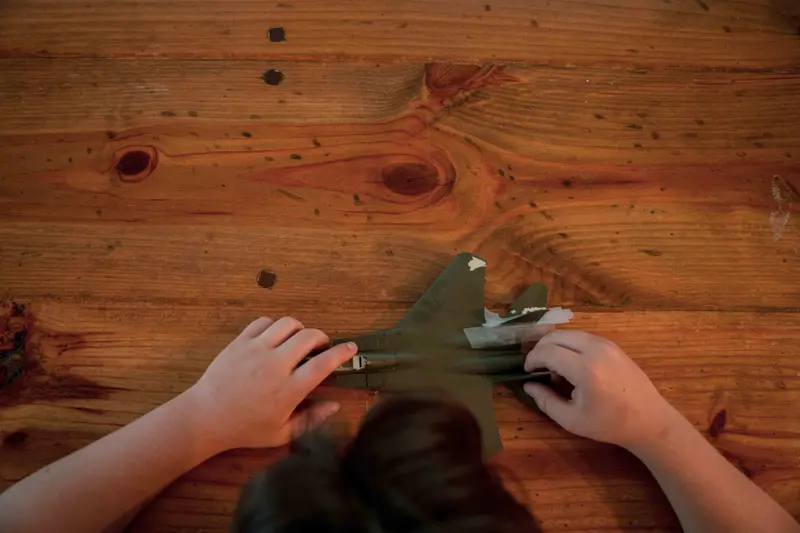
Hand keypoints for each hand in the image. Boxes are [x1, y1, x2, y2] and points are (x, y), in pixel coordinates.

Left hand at [186, 316, 356, 450]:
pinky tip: (274, 338)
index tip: (351, 347)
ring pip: (287, 323)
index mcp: (288, 390)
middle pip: (308, 336)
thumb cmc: (246, 428)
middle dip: (321, 337)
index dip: (341, 353)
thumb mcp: (282, 433)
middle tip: (321, 346)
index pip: (323, 364)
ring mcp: (256, 350)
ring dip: (299, 329)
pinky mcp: (240, 341)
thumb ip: (311, 419)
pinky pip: (263, 322)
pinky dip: (274, 326)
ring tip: (298, 340)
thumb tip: (336, 404)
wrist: (206, 417)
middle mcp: (275, 365)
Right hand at [523, 330, 675, 449]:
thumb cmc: (609, 424)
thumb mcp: (572, 419)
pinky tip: (570, 363)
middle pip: (556, 336)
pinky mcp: (613, 345)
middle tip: (535, 366)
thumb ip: (545, 401)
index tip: (527, 371)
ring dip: (555, 345)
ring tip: (553, 366)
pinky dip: (569, 344)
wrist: (649, 420)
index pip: (547, 351)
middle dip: (540, 348)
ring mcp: (606, 344)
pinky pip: (583, 336)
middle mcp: (595, 349)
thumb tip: (528, 385)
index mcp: (585, 369)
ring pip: (569, 333)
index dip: (532, 359)